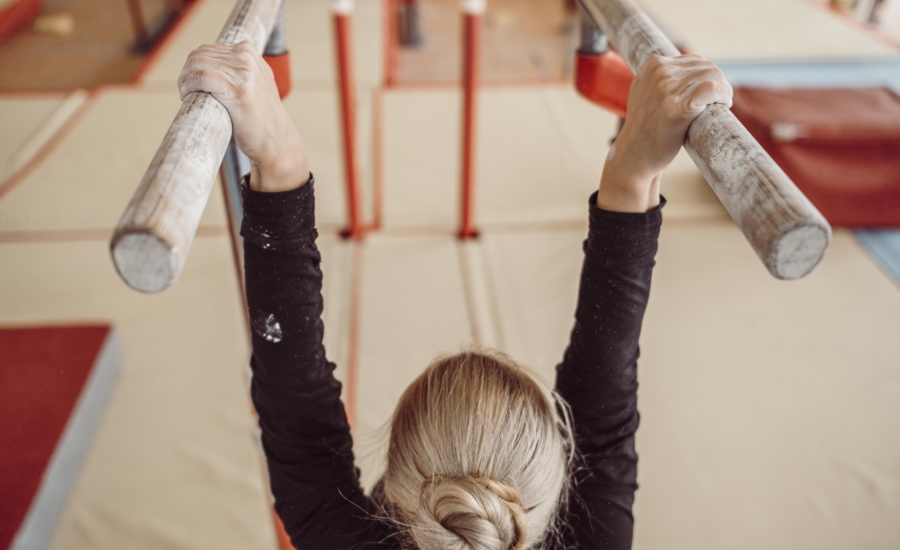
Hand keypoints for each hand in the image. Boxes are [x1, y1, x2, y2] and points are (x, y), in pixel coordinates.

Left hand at [178, 41, 308, 191]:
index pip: (209, 48)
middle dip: (187, 71)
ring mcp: (243, 73)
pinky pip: (201, 76)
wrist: (276, 141)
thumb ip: (241, 70)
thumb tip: (214, 64)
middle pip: (200, 54)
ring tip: (186, 94)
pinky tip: (188, 96)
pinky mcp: (237, 90)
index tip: (193, 82)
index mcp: (250, 53)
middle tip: (186, 90)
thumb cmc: (261, 119)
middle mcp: (247, 59)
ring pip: (197, 63)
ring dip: (185, 79)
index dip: (195, 65)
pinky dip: (189, 85)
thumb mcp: (256, 84)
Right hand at [597, 54, 732, 211]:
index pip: (695, 61)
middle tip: (719, 101)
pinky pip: (712, 89)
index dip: (707, 77)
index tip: (709, 94)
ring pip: (713, 75)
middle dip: (718, 83)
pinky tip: (724, 104)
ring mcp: (667, 89)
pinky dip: (724, 94)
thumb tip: (686, 67)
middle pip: (707, 67)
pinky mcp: (678, 107)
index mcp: (653, 64)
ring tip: (721, 104)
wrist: (635, 155)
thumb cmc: (645, 128)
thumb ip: (658, 77)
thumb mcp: (643, 92)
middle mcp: (660, 73)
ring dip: (724, 90)